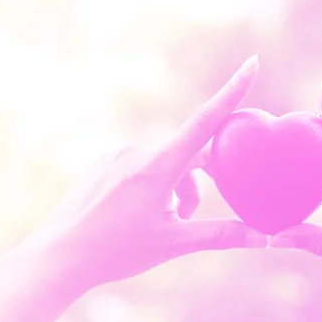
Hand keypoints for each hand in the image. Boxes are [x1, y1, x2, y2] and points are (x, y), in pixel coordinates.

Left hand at [0, 55, 266, 321]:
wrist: (58, 259)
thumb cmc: (117, 251)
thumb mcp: (174, 244)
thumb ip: (220, 236)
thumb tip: (263, 239)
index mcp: (159, 166)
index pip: (207, 121)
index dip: (233, 90)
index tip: (252, 62)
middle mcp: (139, 151)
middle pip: (189, 158)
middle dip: (194, 187)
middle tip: (182, 219)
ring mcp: (118, 155)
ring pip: (165, 165)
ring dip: (173, 189)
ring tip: (156, 221)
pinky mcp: (103, 163)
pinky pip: (141, 166)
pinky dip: (151, 186)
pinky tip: (131, 213)